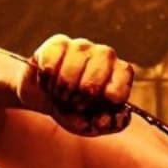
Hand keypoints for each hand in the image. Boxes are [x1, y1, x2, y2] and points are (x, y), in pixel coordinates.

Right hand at [18, 34, 134, 135]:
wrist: (48, 96)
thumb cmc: (77, 110)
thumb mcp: (93, 124)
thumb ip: (105, 124)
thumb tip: (103, 120)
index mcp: (121, 73)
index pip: (120, 85)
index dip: (107, 100)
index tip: (98, 106)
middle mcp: (105, 55)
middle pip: (92, 84)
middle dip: (79, 102)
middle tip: (75, 104)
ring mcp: (83, 46)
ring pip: (68, 77)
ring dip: (60, 93)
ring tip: (62, 95)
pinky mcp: (59, 42)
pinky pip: (49, 67)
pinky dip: (46, 82)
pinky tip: (50, 82)